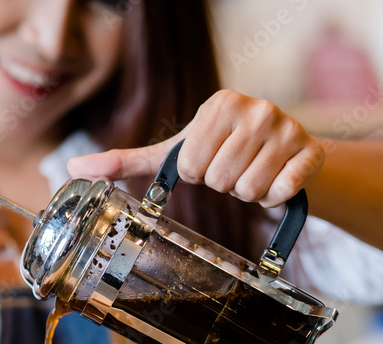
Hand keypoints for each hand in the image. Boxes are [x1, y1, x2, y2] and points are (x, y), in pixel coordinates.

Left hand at [67, 90, 324, 207]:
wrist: (286, 153)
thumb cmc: (221, 152)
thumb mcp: (175, 153)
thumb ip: (125, 162)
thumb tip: (71, 169)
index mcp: (220, 104)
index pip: (191, 166)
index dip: (197, 175)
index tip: (208, 162)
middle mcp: (257, 108)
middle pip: (220, 179)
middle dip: (222, 185)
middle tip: (232, 171)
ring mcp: (288, 128)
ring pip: (249, 190)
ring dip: (248, 194)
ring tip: (253, 175)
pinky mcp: (311, 153)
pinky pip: (281, 193)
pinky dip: (276, 199)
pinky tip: (277, 181)